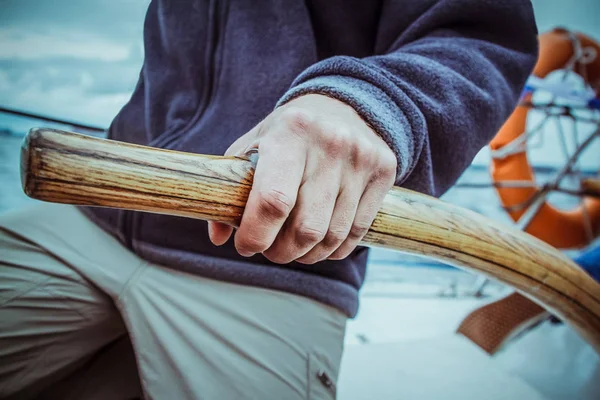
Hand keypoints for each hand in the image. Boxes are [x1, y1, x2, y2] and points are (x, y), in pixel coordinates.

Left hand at [208, 94, 396, 263]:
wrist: (344, 105)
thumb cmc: (290, 132)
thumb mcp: (254, 145)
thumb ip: (233, 188)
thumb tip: (219, 236)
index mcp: (290, 132)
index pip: (273, 200)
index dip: (256, 235)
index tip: (246, 245)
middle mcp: (330, 144)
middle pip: (305, 227)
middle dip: (281, 252)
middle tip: (271, 251)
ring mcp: (361, 159)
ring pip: (332, 236)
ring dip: (307, 254)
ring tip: (294, 248)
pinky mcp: (384, 172)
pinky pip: (356, 232)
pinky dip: (334, 249)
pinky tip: (319, 243)